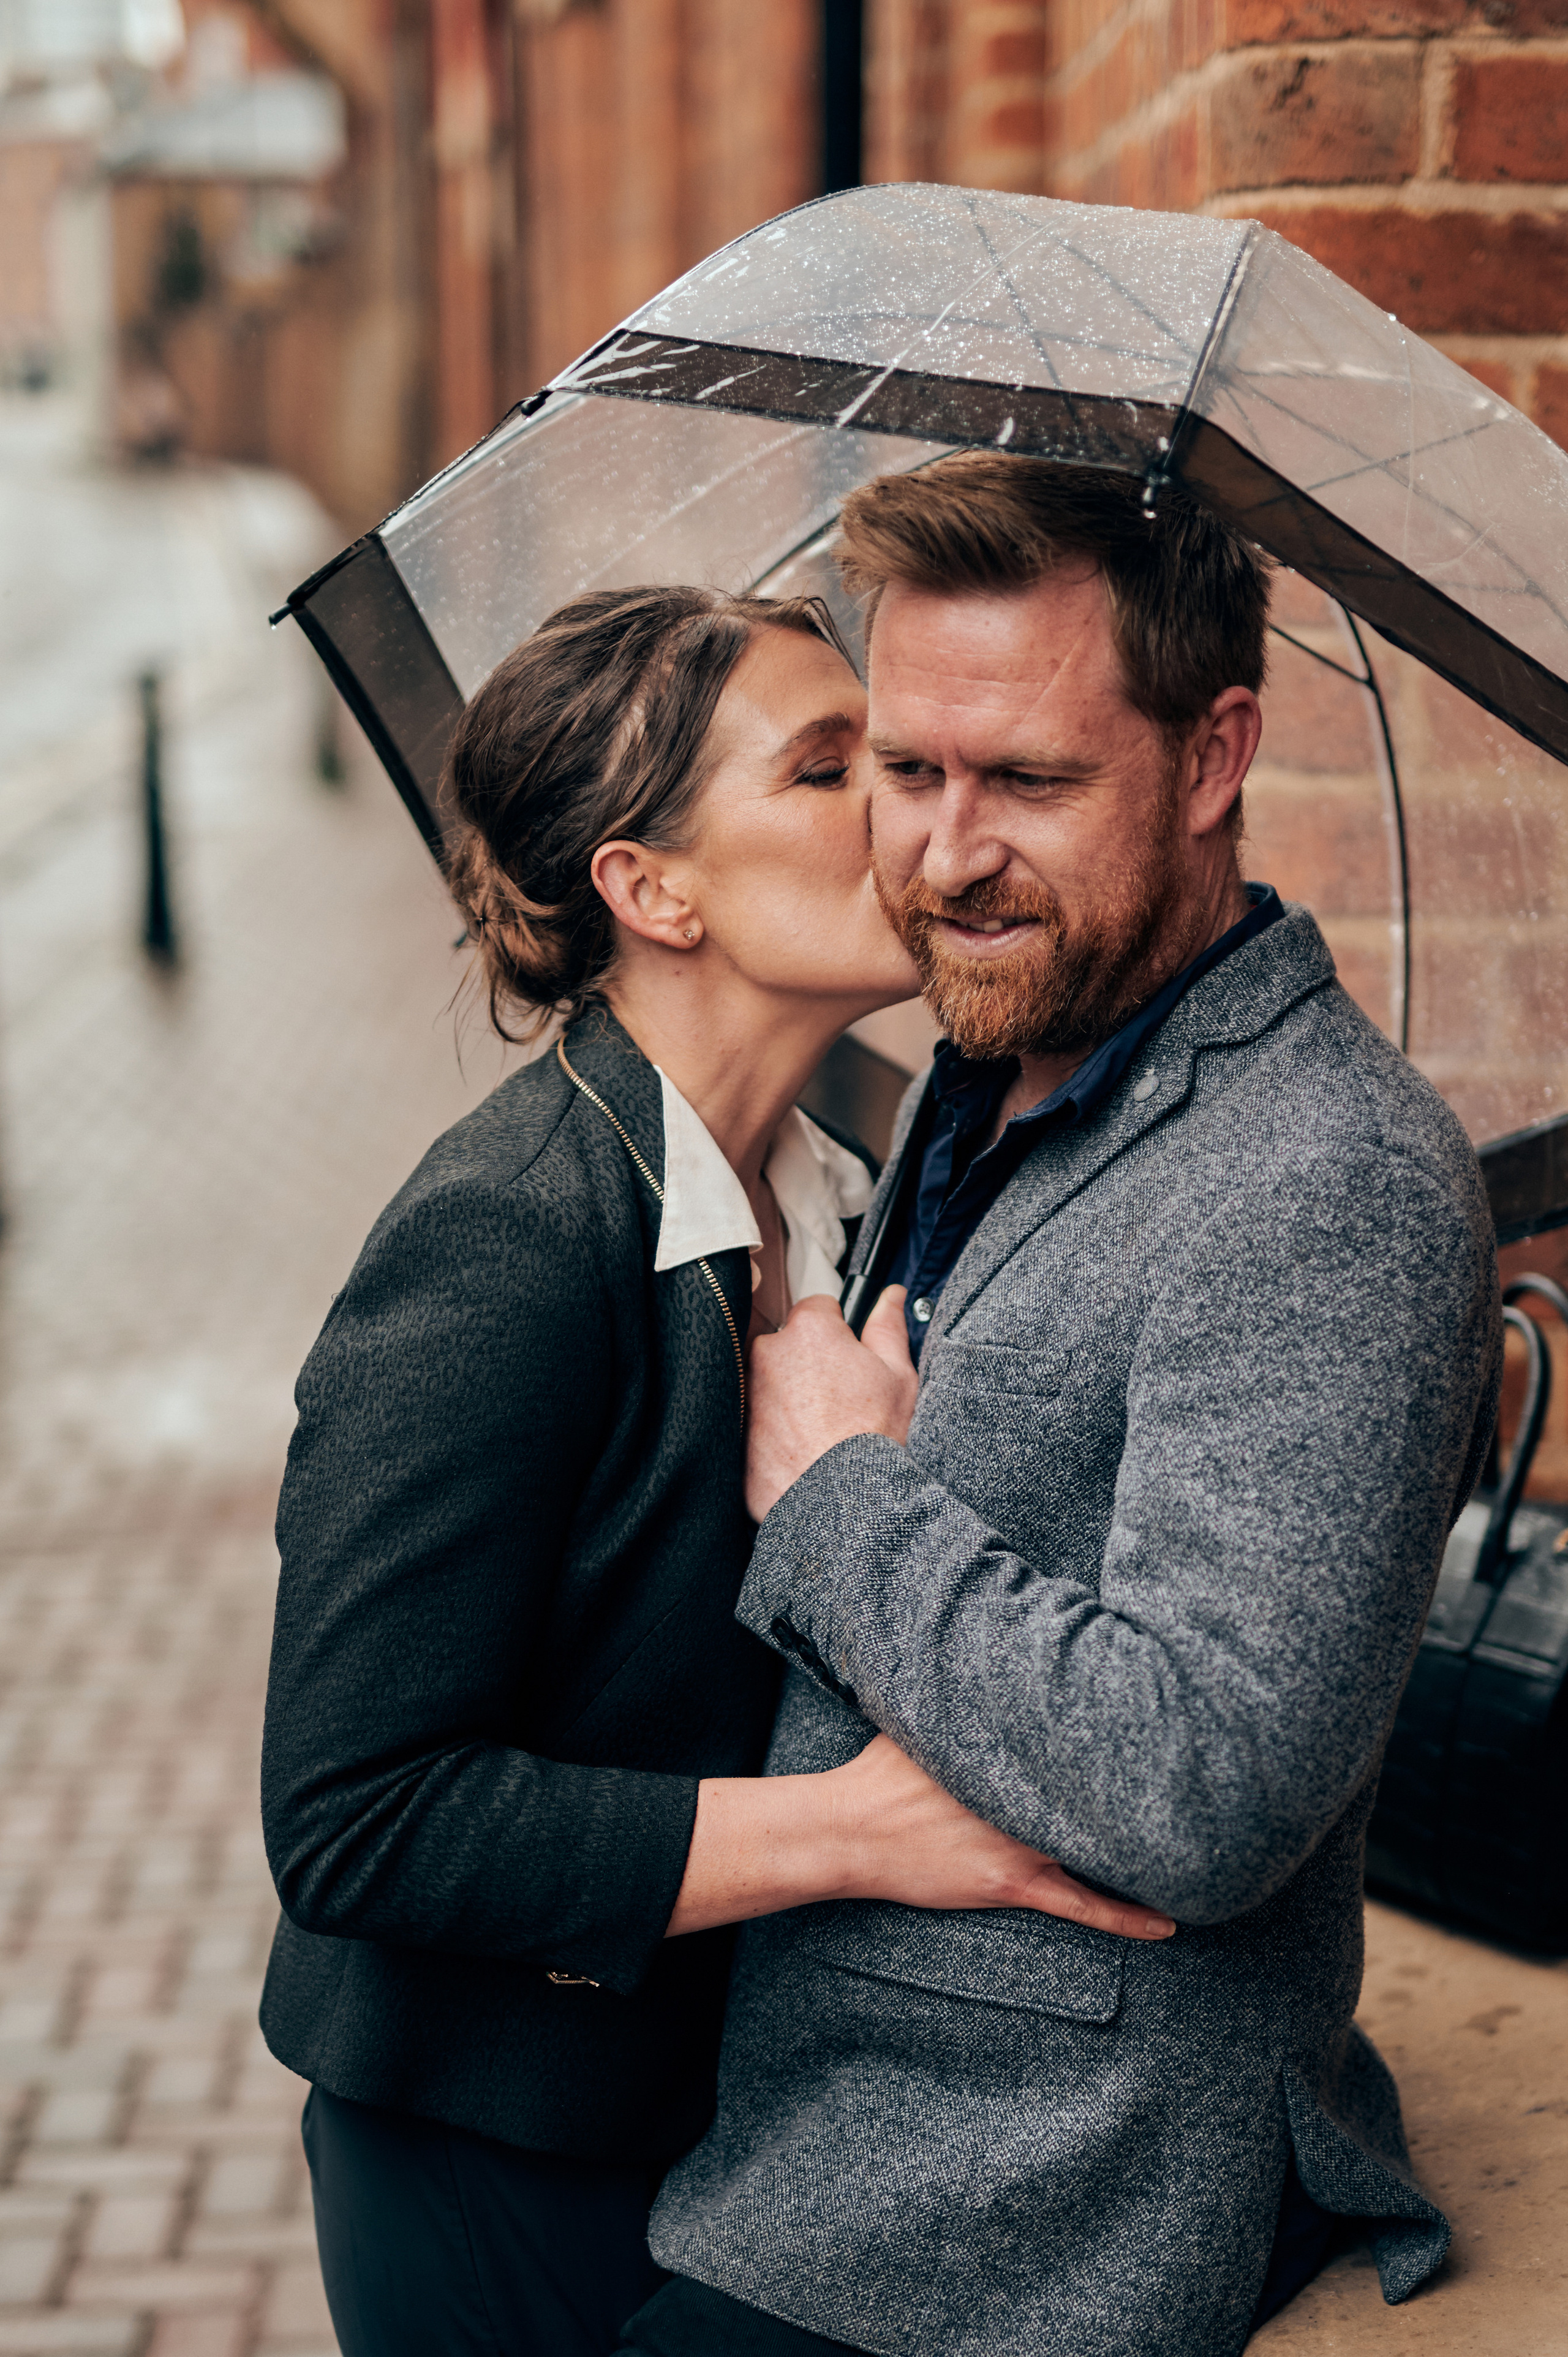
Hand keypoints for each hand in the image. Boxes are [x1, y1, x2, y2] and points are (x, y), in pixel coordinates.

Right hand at [665, 1733, 1175, 1942]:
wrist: (849, 1829)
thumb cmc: (880, 1772)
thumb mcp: (924, 1717)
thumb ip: (963, 1698)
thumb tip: (981, 1648)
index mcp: (1006, 1744)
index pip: (1082, 1730)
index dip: (1129, 1723)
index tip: (1171, 1715)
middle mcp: (1022, 1787)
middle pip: (1104, 1783)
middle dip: (1153, 1780)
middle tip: (1208, 1776)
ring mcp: (1021, 1837)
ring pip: (1101, 1842)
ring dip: (1148, 1846)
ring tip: (1204, 1846)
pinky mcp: (1012, 1881)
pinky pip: (1082, 1904)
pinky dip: (1128, 1917)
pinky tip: (1168, 1925)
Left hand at [745, 1286, 918, 1521]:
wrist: (845, 1502)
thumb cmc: (874, 1437)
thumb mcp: (898, 1375)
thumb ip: (888, 1326)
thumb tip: (890, 1296)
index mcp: (808, 1331)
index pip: (818, 1308)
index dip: (839, 1332)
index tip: (850, 1356)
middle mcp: (767, 1355)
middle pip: (789, 1345)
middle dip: (810, 1363)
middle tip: (839, 1399)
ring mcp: (746, 1394)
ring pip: (770, 1383)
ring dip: (790, 1396)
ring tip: (821, 1428)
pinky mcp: (735, 1433)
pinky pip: (756, 1421)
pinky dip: (773, 1430)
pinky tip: (801, 1448)